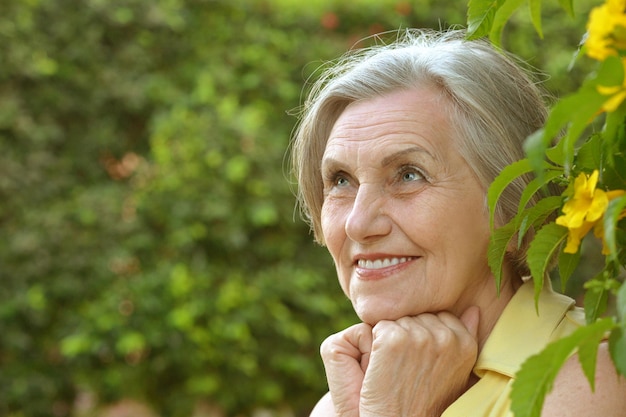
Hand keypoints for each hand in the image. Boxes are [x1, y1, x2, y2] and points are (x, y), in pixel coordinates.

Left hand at [320, 307, 478, 416]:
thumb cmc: (427, 401)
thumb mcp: (456, 371)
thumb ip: (466, 336)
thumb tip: (473, 309)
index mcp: (465, 343)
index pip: (440, 316)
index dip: (426, 335)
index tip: (422, 361)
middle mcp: (446, 337)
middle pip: (418, 316)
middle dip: (410, 334)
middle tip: (408, 367)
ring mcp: (419, 336)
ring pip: (399, 320)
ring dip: (393, 339)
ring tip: (397, 368)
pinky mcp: (392, 339)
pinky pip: (379, 326)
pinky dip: (376, 343)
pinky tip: (383, 366)